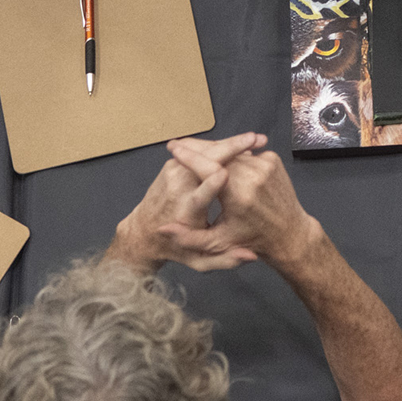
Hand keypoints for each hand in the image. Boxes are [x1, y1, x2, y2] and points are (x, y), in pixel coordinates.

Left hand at [108, 133, 264, 273]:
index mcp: (186, 212)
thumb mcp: (199, 262)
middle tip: (258, 140)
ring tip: (255, 139)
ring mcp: (173, 172)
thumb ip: (226, 260)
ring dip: (230, 143)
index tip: (224, 175)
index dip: (210, 185)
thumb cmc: (176, 248)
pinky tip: (239, 144)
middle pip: (204, 161)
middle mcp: (178, 188)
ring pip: (204, 150)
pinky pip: (200, 150)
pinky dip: (220, 146)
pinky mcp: (173, 165)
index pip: (197, 196)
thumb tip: (251, 256)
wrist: (143, 232)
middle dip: (231, 148)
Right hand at [165, 135, 320, 270]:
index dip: (189, 157)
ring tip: (192, 149)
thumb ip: (189, 238)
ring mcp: (266, 165)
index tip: (173, 150)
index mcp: (239, 195)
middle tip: (176, 145)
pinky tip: (217, 157)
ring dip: (213, 150)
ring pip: (232, 152)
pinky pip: (246, 154)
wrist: (289, 232)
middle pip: (219, 154)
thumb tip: (162, 228)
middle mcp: (254, 175)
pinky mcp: (273, 160)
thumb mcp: (218, 244)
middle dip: (196, 149)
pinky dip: (231, 155)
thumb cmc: (250, 239)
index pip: (209, 167)